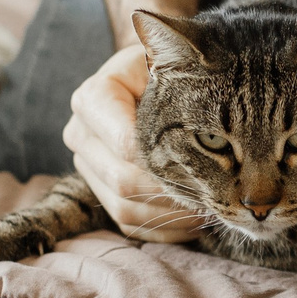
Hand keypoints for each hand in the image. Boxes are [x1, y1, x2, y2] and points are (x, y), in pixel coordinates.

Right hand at [62, 43, 201, 242]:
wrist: (148, 80)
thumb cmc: (166, 72)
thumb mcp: (169, 68)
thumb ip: (179, 85)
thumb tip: (207, 121)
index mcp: (92, 99)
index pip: (126, 143)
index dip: (167, 162)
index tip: (210, 167)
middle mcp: (80, 134)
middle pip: (123, 180)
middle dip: (172, 193)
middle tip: (216, 196)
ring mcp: (86, 166)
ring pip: (124, 208)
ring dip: (171, 215)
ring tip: (211, 210)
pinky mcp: (99, 191)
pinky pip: (128, 225)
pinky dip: (164, 229)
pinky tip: (195, 221)